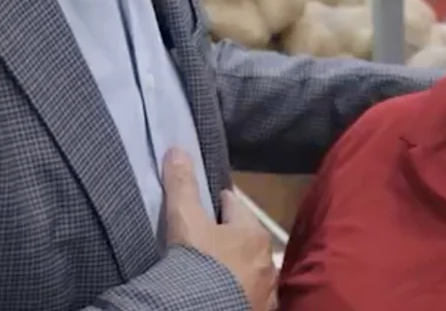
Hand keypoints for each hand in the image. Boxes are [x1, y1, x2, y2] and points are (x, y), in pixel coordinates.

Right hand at [164, 149, 274, 310]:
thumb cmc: (197, 261)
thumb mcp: (185, 219)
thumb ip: (182, 185)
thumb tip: (178, 149)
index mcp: (253, 233)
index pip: (235, 207)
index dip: (217, 205)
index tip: (203, 209)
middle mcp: (268, 260)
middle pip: (246, 240)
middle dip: (230, 239)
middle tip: (206, 243)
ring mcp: (266, 290)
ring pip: (251, 270)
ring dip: (237, 268)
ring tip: (214, 273)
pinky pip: (251, 297)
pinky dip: (240, 293)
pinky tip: (225, 295)